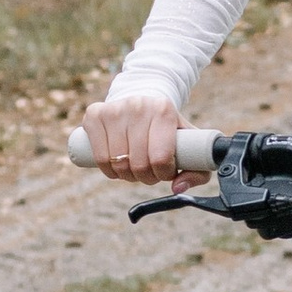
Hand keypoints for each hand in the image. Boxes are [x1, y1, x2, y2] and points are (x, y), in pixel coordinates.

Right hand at [78, 94, 198, 185]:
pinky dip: (109, 171)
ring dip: (127, 176)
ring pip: (118, 163)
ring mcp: (114, 109)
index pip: (160, 158)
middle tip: (150, 172)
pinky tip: (118, 165)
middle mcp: (138, 106)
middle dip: (146, 177)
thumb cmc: (169, 130)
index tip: (166, 171)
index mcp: (164, 110)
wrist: (143, 103)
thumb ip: (197, 171)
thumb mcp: (190, 146)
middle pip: (139, 164)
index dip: (163, 174)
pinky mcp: (94, 115)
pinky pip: (100, 158)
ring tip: (136, 167)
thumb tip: (177, 188)